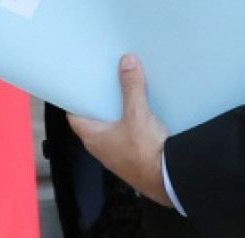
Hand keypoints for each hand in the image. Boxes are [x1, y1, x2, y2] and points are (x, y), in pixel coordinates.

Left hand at [67, 54, 171, 206]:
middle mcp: (102, 149)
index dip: (76, 100)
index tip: (80, 87)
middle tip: (107, 85)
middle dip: (101, 103)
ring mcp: (117, 156)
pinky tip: (143, 117)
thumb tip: (127, 64)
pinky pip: (128, 138)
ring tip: (126, 96)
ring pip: (112, 129)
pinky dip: (131, 126)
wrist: (169, 180)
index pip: (75, 116)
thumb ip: (132, 87)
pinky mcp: (134, 159)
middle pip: (95, 120)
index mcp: (93, 138)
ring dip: (118, 115)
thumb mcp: (137, 114)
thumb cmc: (146, 155)